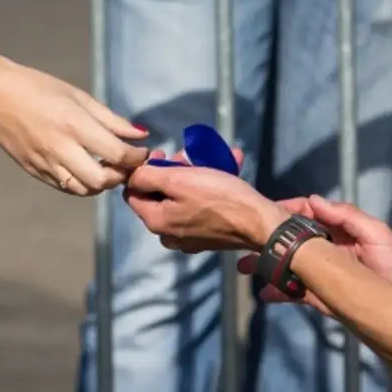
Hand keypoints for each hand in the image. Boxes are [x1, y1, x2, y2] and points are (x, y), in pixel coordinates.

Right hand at [0, 55, 149, 194]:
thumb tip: (141, 135)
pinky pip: (64, 187)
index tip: (142, 152)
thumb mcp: (79, 96)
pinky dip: (81, 184)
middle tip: (125, 165)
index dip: (136, 157)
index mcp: (74, 124)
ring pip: (83, 190)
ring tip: (105, 168)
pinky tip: (85, 170)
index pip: (117, 153)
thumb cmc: (38, 87)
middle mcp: (60, 148)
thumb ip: (112, 120)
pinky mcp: (34, 171)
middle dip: (120, 176)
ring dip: (101, 184)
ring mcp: (45, 163)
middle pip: (102, 180)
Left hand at [124, 150, 288, 251]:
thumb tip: (130, 175)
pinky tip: (229, 167)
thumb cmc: (219, 198)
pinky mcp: (209, 235)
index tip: (161, 154)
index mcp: (156, 221)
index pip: (133, 193)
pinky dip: (211, 187)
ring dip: (195, 175)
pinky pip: (202, 206)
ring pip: (183, 198)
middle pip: (160, 195)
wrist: (260, 223)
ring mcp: (189, 236)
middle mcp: (168, 234)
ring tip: (213, 158)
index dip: (143, 170)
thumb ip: (147, 176)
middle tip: (188, 156)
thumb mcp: (178, 179)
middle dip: (173, 170)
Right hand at [239, 195, 391, 315]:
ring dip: (267, 265)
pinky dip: (279, 291)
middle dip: (268, 240)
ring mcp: (321, 272)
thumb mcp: (376, 233)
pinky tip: (265, 293)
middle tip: (245, 241)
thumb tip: (314, 200)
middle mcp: (325, 248)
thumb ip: (346, 215)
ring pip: (287, 265)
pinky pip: (295, 291)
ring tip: (246, 267)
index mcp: (336, 230)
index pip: (305, 215)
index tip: (265, 213)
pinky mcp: (320, 294)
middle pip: (290, 240)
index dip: (285, 212)